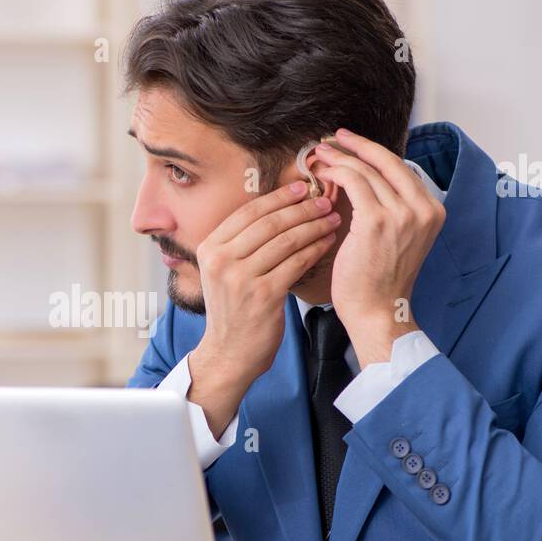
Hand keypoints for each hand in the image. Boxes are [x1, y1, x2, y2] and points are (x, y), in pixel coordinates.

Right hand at [187, 177, 342, 436]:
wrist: (229, 353)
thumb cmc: (233, 311)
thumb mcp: (223, 272)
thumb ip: (240, 243)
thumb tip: (276, 209)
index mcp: (209, 248)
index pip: (248, 212)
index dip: (278, 196)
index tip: (302, 186)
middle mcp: (221, 260)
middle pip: (268, 222)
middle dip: (301, 207)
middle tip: (325, 198)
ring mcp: (241, 278)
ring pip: (285, 240)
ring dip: (313, 225)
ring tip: (332, 217)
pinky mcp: (264, 295)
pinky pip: (296, 262)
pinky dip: (315, 248)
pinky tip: (328, 242)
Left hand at [314, 128, 444, 367]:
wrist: (377, 311)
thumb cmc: (379, 281)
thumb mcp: (398, 239)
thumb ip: (392, 210)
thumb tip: (367, 181)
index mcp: (432, 211)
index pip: (402, 169)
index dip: (375, 153)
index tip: (353, 144)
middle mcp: (423, 209)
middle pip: (388, 161)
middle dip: (357, 145)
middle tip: (333, 139)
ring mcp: (403, 214)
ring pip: (367, 170)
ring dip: (340, 158)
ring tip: (319, 155)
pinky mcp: (377, 221)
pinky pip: (354, 182)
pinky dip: (336, 173)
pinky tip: (321, 173)